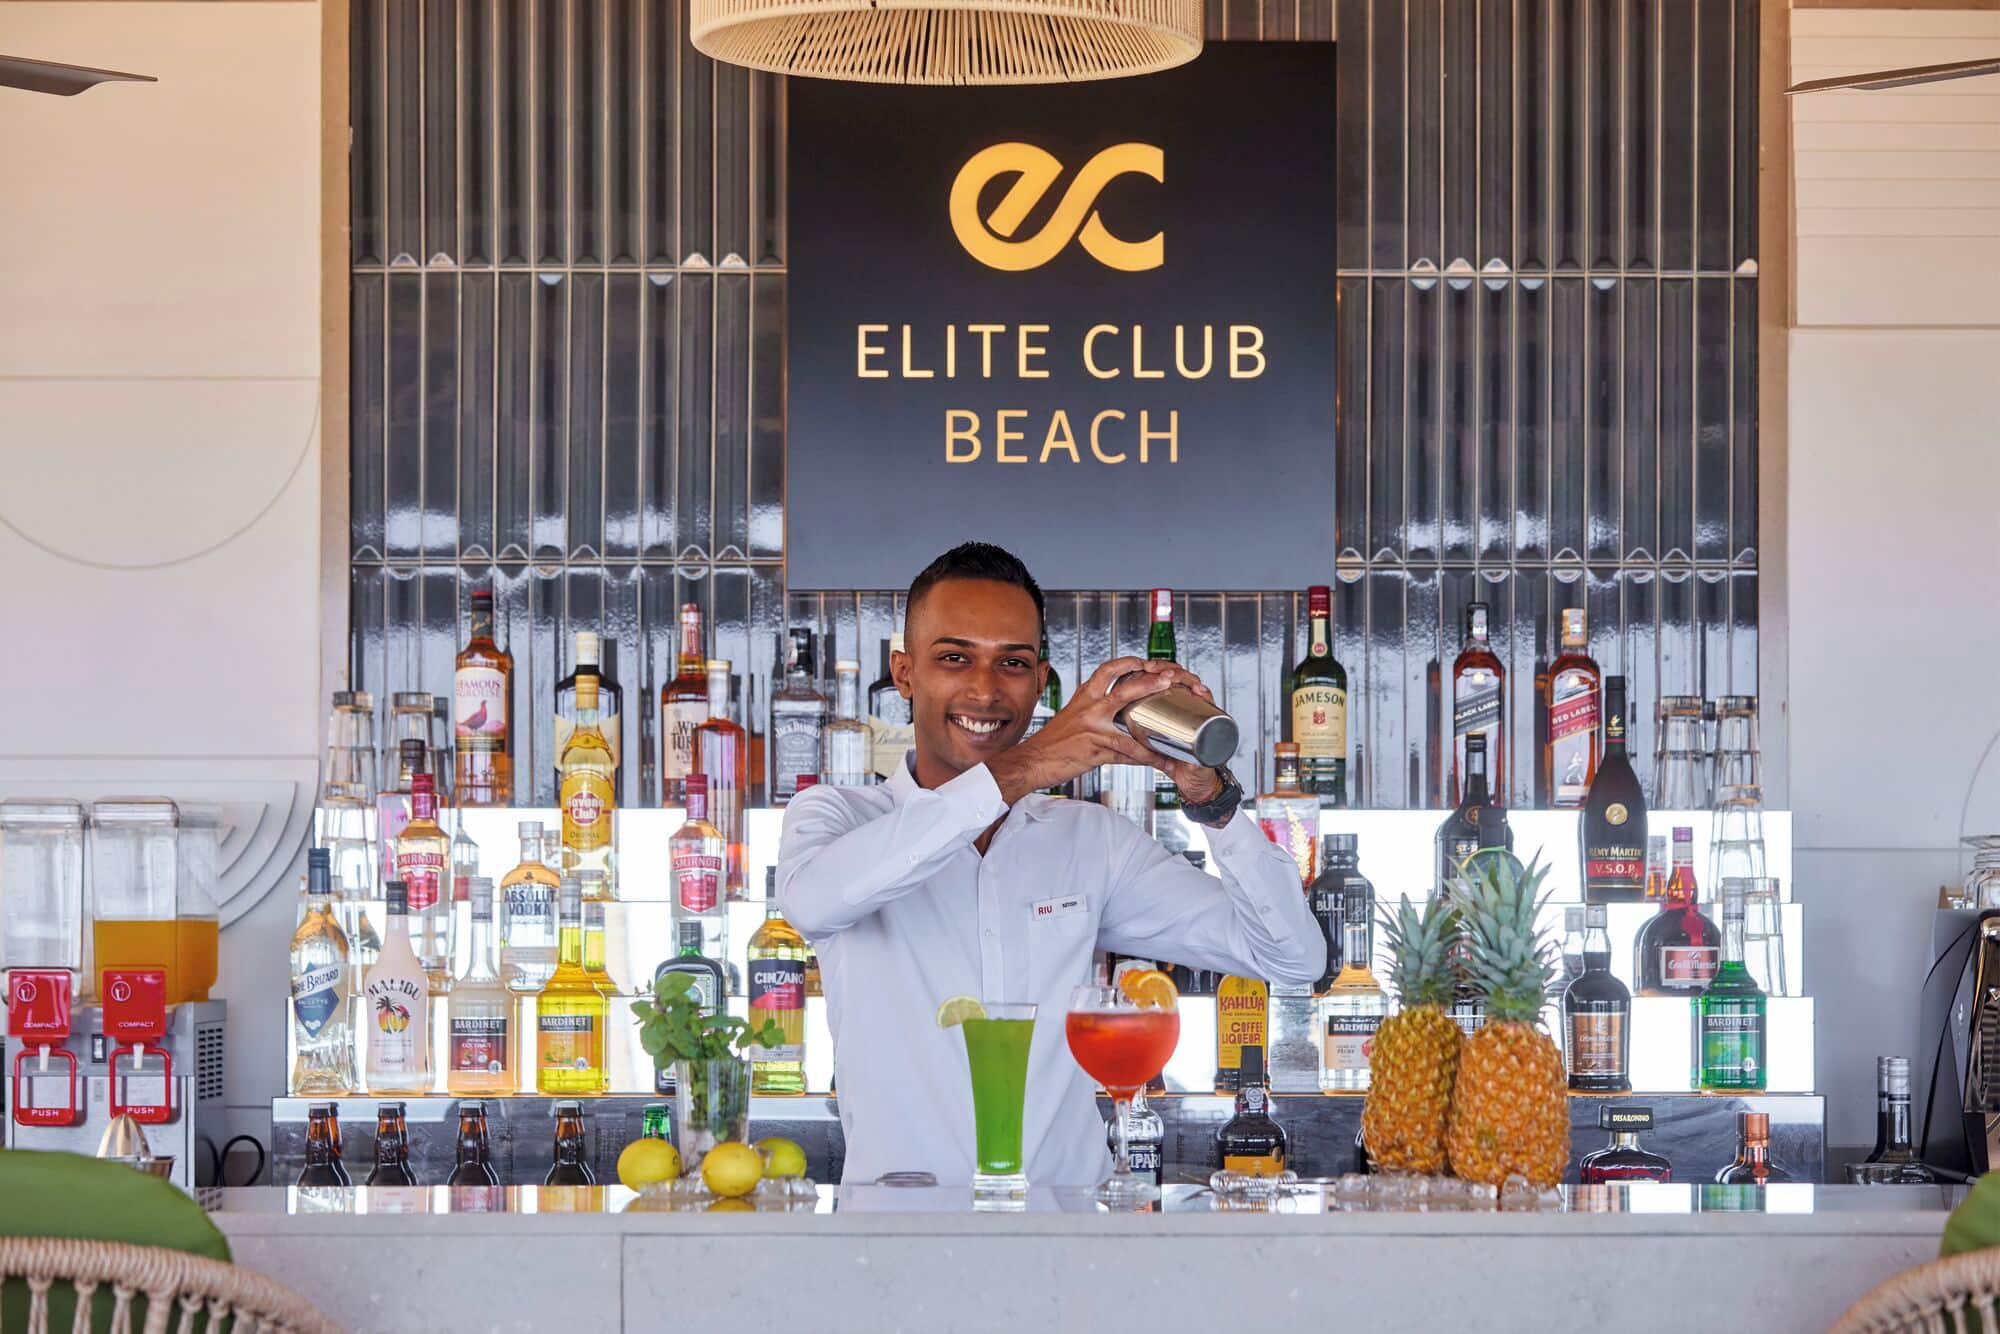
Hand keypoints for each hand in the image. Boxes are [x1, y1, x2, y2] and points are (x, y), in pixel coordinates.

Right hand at [984, 658, 1175, 803]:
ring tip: (1173, 733)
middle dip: (1149, 684)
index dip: (1128, 662)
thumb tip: (1115, 709)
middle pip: (1123, 690)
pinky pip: (1125, 755)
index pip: (1107, 670)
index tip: (1144, 661)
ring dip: (1154, 730)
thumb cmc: (1052, 742)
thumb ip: (1092, 708)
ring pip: (1129, 727)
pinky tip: (1158, 760)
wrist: (1031, 761)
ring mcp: (1092, 730)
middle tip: (1169, 679)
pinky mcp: (1095, 751)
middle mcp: (1088, 709)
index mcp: (1083, 696)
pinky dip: (1144, 758)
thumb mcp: (1072, 716)